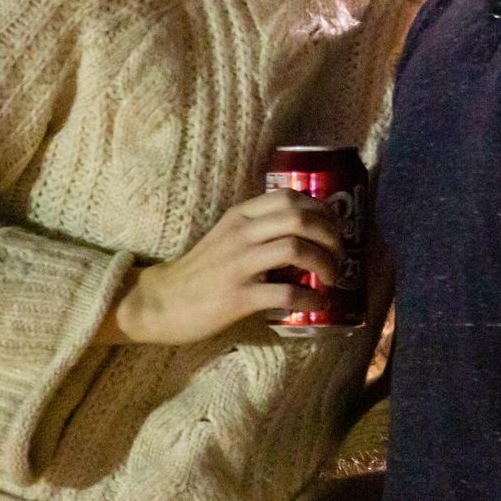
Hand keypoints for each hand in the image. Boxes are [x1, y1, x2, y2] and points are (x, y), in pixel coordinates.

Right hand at [104, 190, 342, 345]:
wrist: (160, 303)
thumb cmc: (199, 272)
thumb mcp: (227, 237)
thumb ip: (258, 229)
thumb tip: (304, 234)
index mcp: (240, 216)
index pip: (290, 197)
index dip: (321, 209)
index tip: (335, 226)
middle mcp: (241, 233)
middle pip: (300, 218)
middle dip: (331, 234)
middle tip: (340, 253)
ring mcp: (239, 264)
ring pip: (296, 249)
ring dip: (325, 263)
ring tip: (332, 277)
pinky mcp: (238, 296)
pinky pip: (286, 292)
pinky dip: (309, 297)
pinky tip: (316, 302)